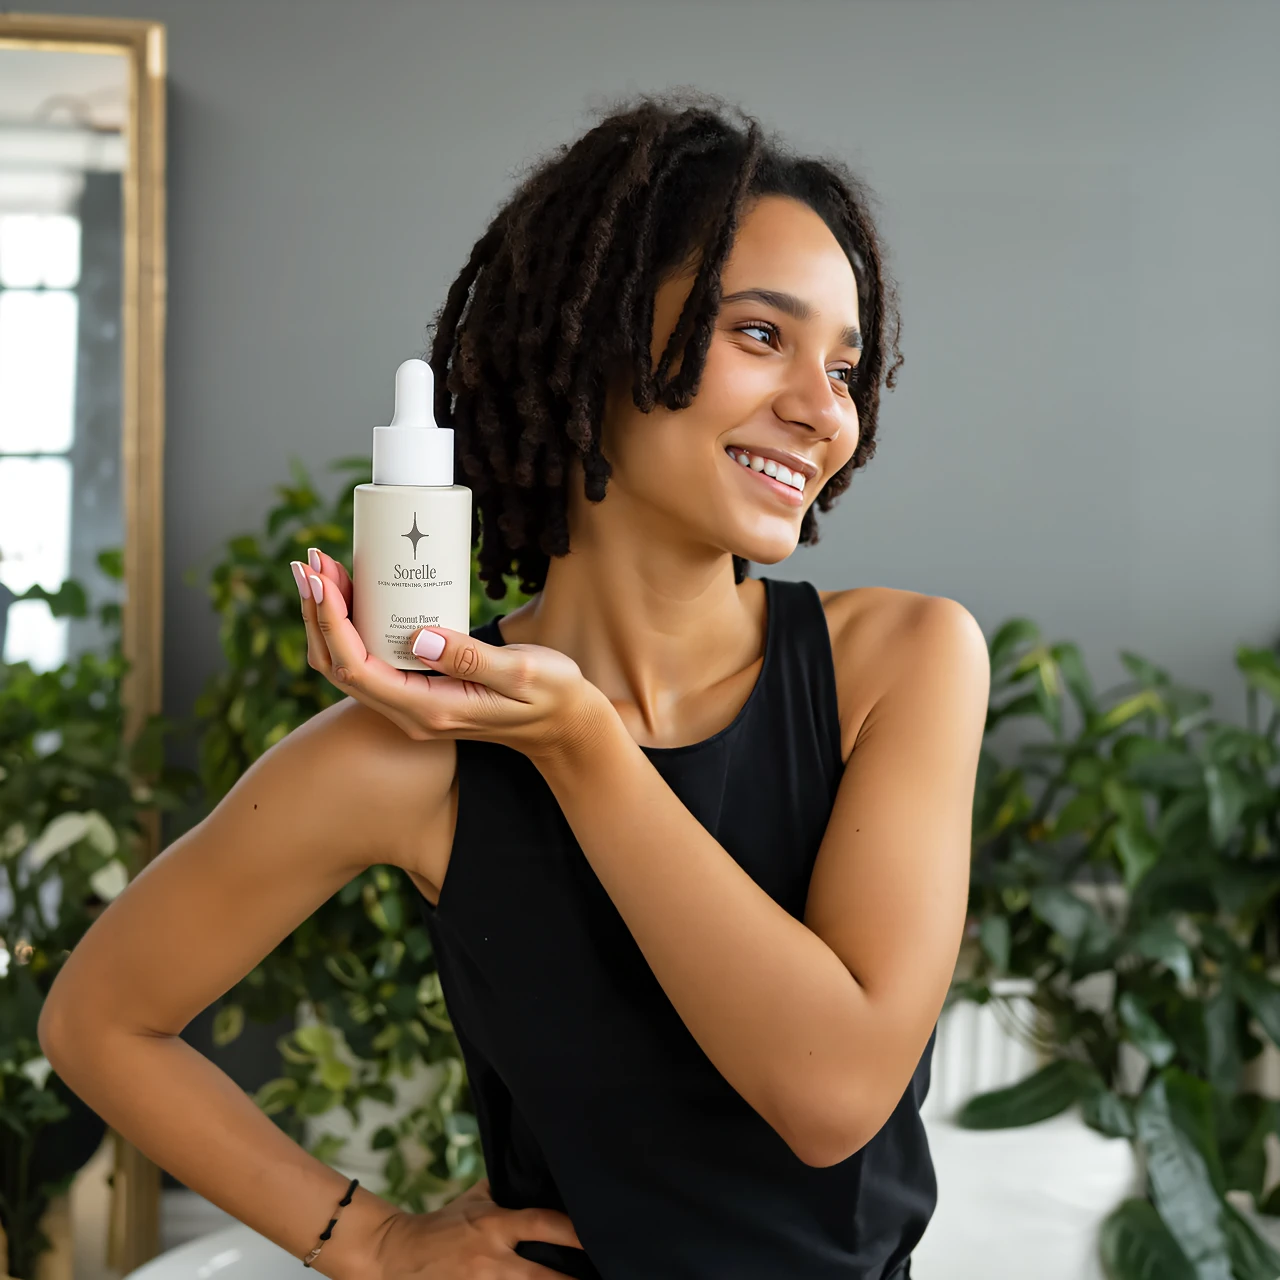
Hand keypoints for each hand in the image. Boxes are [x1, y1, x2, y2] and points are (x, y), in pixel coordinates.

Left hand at [290, 548, 608, 763]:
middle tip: (311, 562)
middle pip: (338, 667)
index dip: (331, 621)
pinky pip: (367, 662)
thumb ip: (472, 658)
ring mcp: (411, 706)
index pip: (357, 668)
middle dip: (317, 612)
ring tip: (321, 570)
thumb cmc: (551, 695)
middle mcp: (411, 714)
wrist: (564, 725)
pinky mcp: (417, 692)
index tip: (322, 578)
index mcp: (430, 710)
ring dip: (326, 618)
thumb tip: (419, 637)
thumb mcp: (522, 672)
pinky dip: (348, 627)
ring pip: (346, 666)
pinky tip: (351, 595)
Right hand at [371, 1180, 584, 1279]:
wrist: (397, 1253)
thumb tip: (541, 1174)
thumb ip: (507, 1190)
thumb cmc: (444, 1224)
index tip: (600, 1236)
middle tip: (604, 1277)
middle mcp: (492, 1258)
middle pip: (543, 1276)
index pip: (543, 1223)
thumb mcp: (476, 1199)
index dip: (575, 1232)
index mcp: (495, 1224)